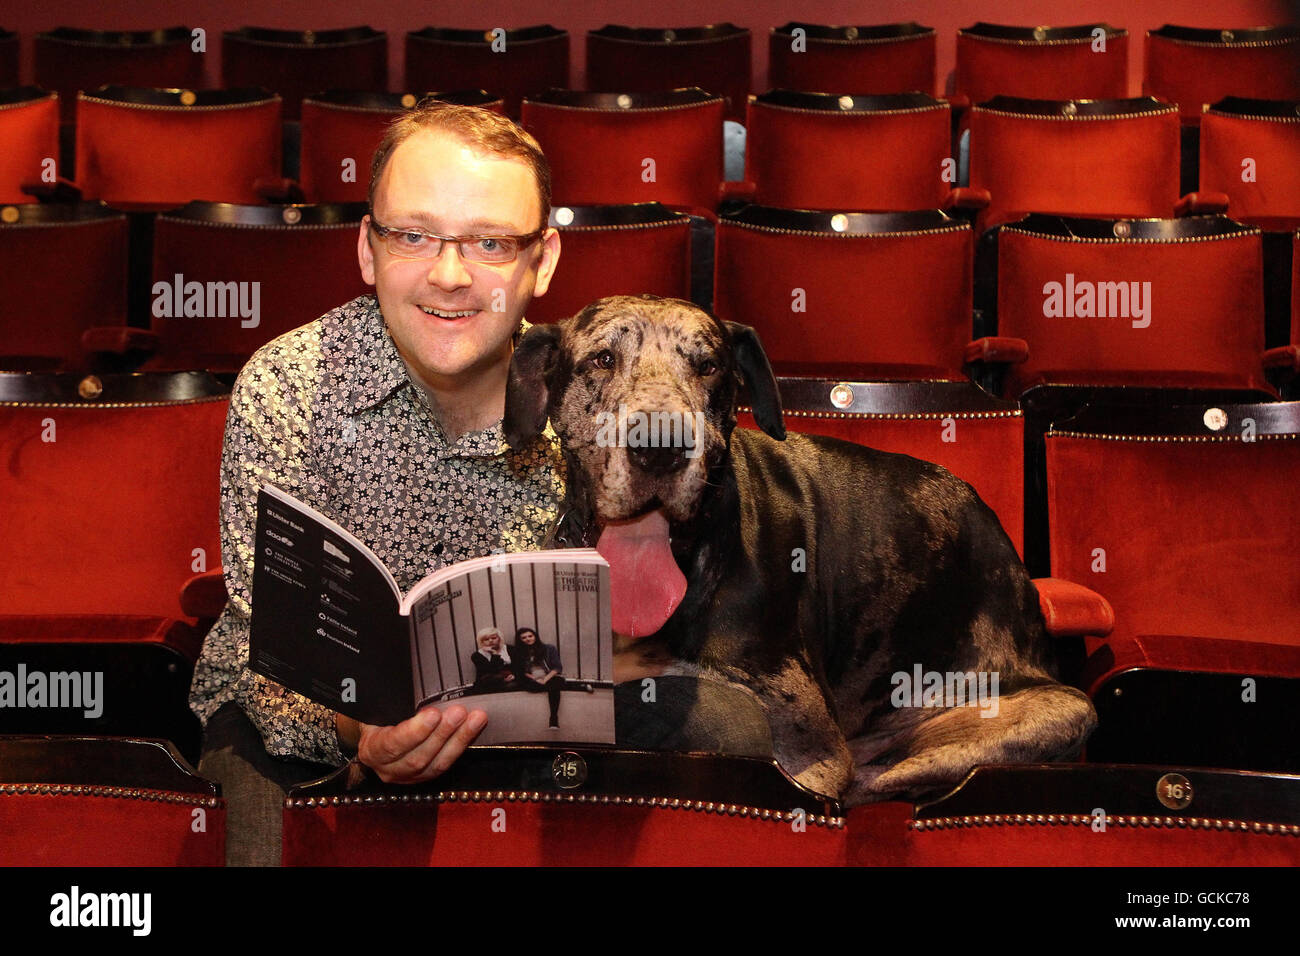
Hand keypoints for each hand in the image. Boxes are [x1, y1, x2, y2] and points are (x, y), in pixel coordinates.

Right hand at [341, 706, 486, 783]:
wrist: (375, 737)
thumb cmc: (375, 719)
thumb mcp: (374, 709)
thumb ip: (387, 701)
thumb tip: (393, 680)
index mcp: (372, 750)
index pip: (392, 745)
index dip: (413, 732)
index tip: (432, 714)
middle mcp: (388, 768)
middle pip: (418, 757)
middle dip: (442, 734)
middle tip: (458, 713)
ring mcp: (408, 776)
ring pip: (437, 764)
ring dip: (459, 739)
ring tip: (475, 719)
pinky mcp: (426, 775)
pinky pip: (446, 762)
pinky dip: (462, 744)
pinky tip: (474, 728)